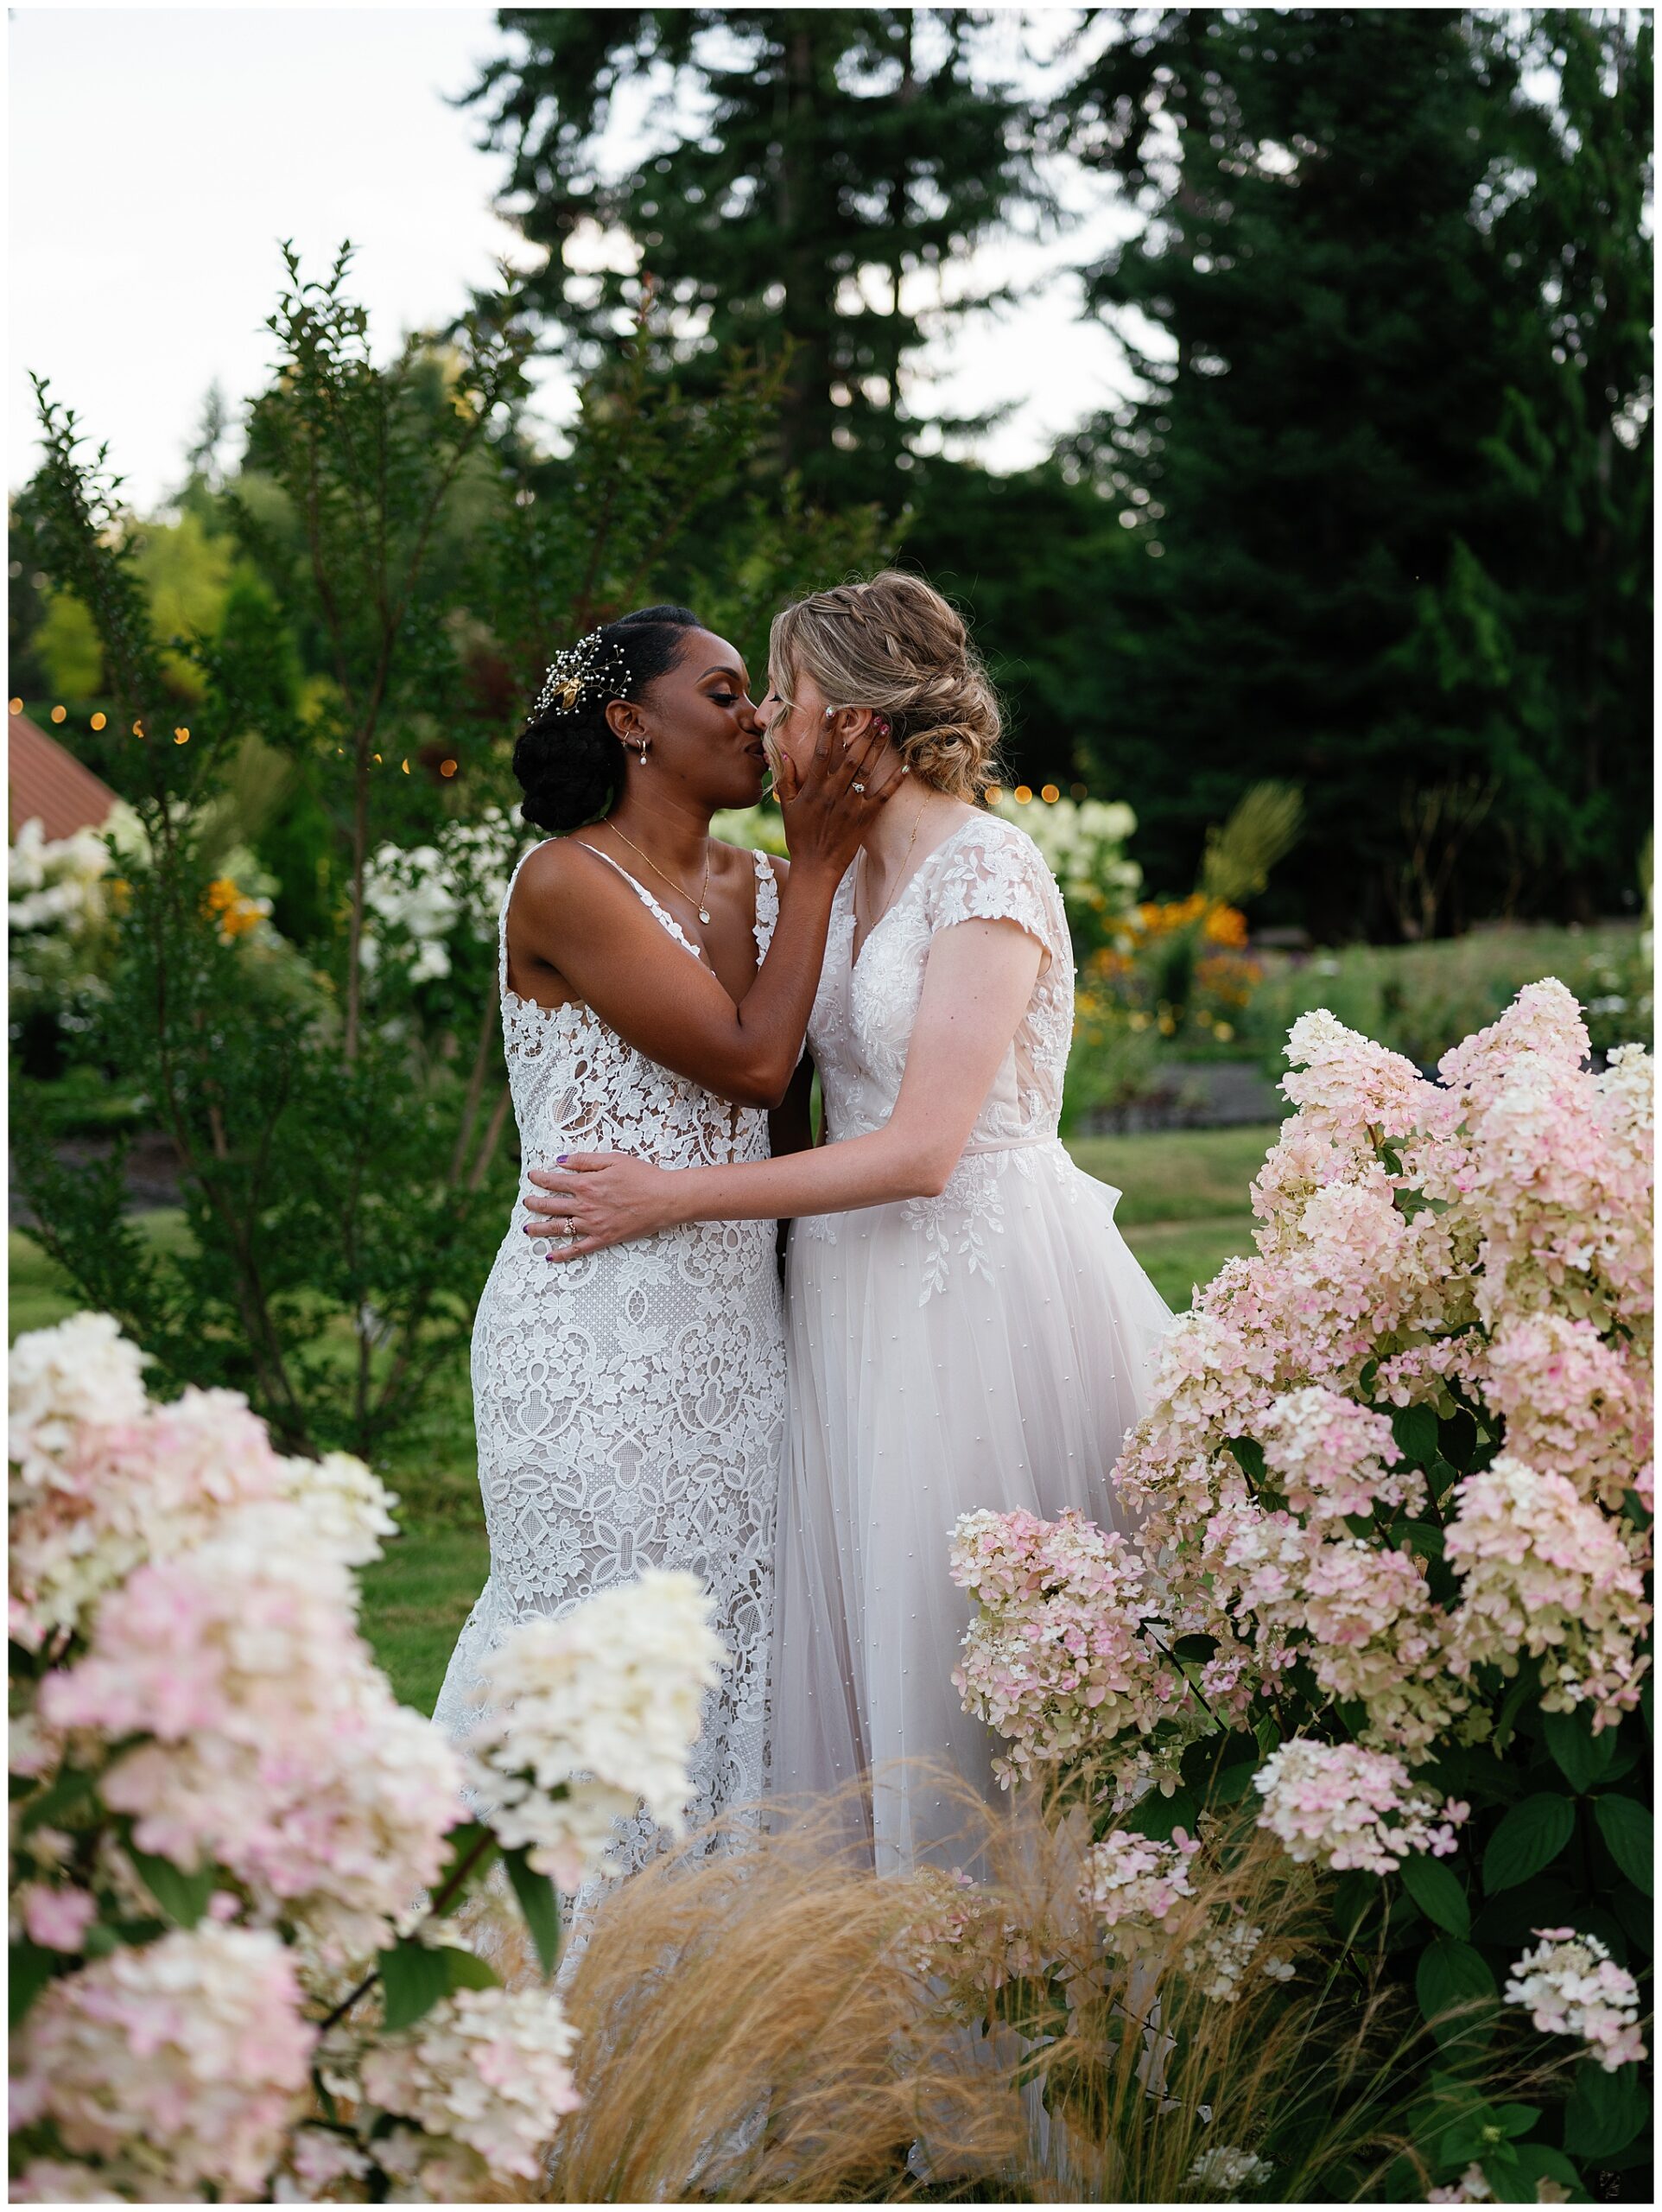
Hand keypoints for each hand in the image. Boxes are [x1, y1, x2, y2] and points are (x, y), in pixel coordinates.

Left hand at [523, 1154, 677, 1260]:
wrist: (665, 1199)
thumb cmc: (643, 1176)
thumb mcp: (613, 1159)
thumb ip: (584, 1160)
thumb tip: (560, 1161)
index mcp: (586, 1184)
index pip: (554, 1181)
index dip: (539, 1179)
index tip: (531, 1177)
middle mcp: (584, 1206)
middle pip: (551, 1205)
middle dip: (535, 1203)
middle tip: (526, 1202)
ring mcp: (593, 1224)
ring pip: (558, 1228)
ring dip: (540, 1228)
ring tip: (527, 1229)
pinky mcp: (604, 1238)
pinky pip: (578, 1249)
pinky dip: (563, 1254)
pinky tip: (550, 1256)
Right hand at [774, 716, 905, 873]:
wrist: (815, 867)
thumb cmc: (799, 837)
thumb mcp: (787, 807)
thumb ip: (786, 779)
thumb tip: (783, 754)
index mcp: (814, 788)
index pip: (822, 751)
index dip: (828, 729)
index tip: (834, 711)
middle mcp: (834, 792)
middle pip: (851, 756)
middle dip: (862, 733)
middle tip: (874, 714)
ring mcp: (851, 804)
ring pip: (867, 770)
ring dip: (877, 748)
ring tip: (885, 728)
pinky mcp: (865, 817)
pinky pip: (883, 795)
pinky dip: (895, 781)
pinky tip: (905, 765)